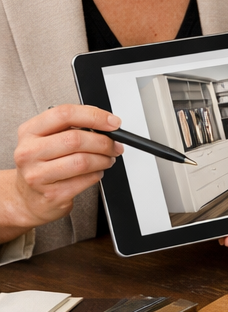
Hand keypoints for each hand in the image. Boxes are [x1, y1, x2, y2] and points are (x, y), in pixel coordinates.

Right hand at [4, 105, 122, 229]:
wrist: (28, 197)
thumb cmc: (43, 164)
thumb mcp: (48, 138)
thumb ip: (73, 126)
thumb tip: (107, 123)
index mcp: (30, 132)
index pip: (65, 114)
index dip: (94, 116)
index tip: (113, 122)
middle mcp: (29, 152)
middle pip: (76, 139)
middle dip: (104, 142)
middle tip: (115, 145)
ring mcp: (38, 175)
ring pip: (83, 161)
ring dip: (104, 159)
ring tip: (107, 159)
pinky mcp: (51, 194)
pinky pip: (85, 180)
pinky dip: (98, 174)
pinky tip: (95, 172)